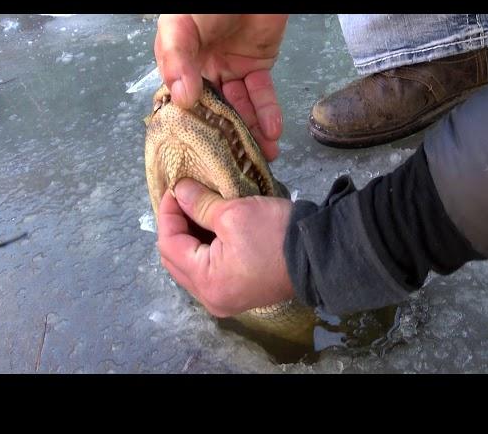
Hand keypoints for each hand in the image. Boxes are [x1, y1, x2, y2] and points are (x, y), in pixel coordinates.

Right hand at [155, 14, 288, 160]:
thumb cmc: (208, 3)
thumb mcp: (181, 26)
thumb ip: (177, 59)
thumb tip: (182, 101)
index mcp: (178, 64)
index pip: (181, 103)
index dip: (191, 129)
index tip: (199, 156)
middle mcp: (203, 70)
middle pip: (215, 111)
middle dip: (226, 138)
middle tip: (236, 166)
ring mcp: (231, 69)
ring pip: (241, 107)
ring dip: (251, 131)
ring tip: (262, 156)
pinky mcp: (258, 66)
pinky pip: (262, 93)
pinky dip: (268, 112)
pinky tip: (272, 132)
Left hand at [156, 178, 295, 316]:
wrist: (319, 255)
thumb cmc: (275, 234)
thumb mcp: (235, 213)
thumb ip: (200, 204)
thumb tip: (179, 192)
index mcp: (206, 282)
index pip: (170, 245)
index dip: (168, 214)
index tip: (175, 189)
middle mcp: (211, 298)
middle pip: (176, 260)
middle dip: (175, 228)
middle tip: (183, 200)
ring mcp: (226, 299)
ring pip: (191, 267)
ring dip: (189, 239)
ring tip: (196, 211)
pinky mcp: (240, 294)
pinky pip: (209, 272)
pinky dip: (205, 251)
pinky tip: (211, 230)